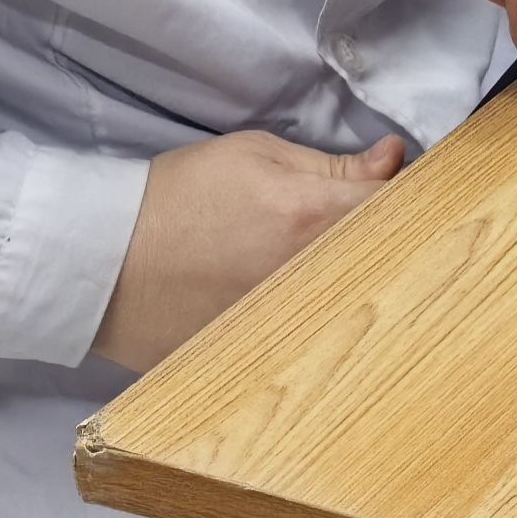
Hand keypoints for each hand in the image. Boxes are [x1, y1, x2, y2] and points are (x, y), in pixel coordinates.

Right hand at [91, 127, 406, 372]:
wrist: (101, 261)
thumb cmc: (177, 196)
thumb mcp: (254, 156)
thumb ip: (332, 165)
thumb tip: (393, 159)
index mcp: (310, 218)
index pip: (400, 210)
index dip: (415, 201)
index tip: (411, 198)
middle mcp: (308, 277)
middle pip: (387, 266)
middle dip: (397, 251)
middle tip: (386, 239)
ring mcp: (287, 326)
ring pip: (355, 311)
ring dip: (363, 293)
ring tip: (349, 281)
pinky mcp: (262, 361)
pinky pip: (313, 347)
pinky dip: (322, 333)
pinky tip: (316, 321)